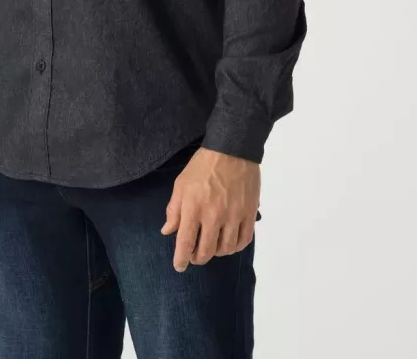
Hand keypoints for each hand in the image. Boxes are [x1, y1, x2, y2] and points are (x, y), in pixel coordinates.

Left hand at [160, 146, 259, 271]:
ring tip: (213, 246)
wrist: (232, 150)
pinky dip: (235, 246)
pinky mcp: (249, 213)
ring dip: (217, 252)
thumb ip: (174, 210)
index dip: (181, 259)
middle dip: (199, 258)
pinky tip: (230, 242)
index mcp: (193, 208)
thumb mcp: (181, 184)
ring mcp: (233, 216)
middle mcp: (213, 216)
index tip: (179, 266)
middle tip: (196, 256)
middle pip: (207, 251)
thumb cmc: (202, 166)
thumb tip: (168, 231)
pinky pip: (243, 241)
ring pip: (226, 249)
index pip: (186, 243)